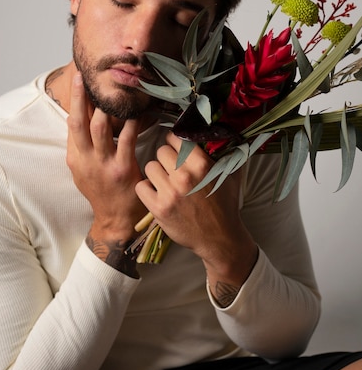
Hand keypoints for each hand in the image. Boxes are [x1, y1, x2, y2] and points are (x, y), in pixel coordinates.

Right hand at [67, 74, 146, 265]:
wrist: (114, 219)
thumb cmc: (101, 191)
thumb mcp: (83, 170)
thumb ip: (81, 146)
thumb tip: (77, 119)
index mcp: (75, 157)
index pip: (71, 123)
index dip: (73, 101)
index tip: (77, 80)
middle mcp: (85, 159)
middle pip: (78, 121)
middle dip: (79, 97)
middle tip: (84, 76)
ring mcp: (103, 164)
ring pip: (99, 127)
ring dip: (105, 106)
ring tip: (112, 88)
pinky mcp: (122, 169)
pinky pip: (127, 139)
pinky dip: (131, 123)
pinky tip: (137, 111)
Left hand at [135, 132, 257, 288]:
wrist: (219, 238)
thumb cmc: (224, 205)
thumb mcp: (229, 176)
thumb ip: (223, 153)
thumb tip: (218, 131)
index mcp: (202, 164)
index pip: (176, 138)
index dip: (174, 143)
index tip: (176, 150)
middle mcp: (185, 176)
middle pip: (161, 151)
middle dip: (165, 159)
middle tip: (172, 170)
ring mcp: (170, 193)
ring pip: (149, 166)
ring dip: (155, 174)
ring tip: (165, 182)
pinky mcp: (159, 208)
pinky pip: (141, 186)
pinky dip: (147, 190)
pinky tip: (157, 194)